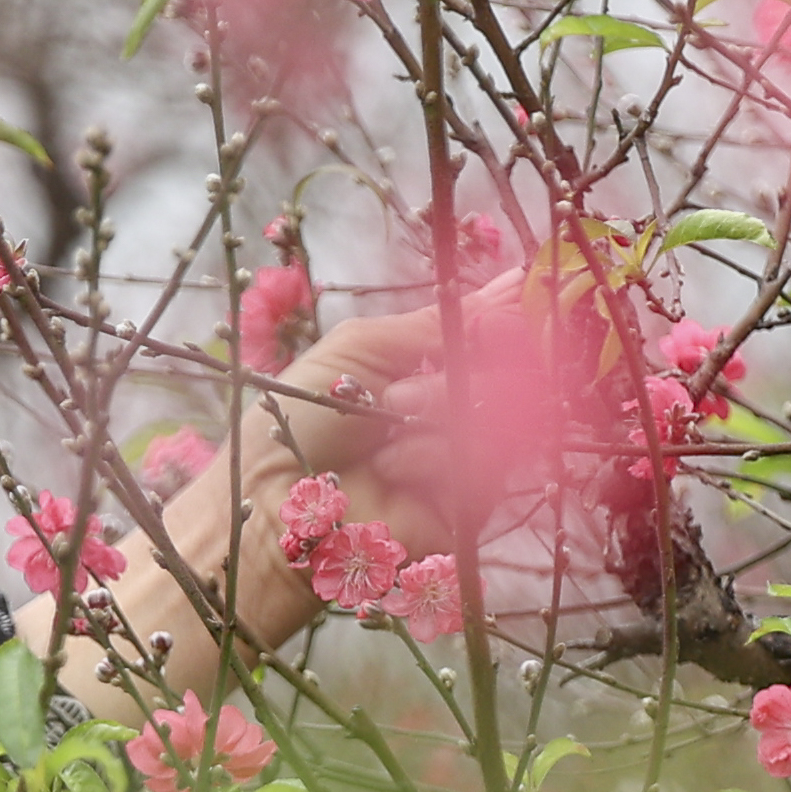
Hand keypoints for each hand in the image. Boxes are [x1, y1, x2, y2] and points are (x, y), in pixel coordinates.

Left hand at [248, 266, 522, 539]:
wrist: (274, 501)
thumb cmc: (302, 418)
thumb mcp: (363, 348)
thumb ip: (437, 322)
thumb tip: (512, 284)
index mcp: (438, 365)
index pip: (505, 334)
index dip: (504, 323)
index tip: (491, 318)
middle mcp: (462, 409)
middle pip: (516, 375)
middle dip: (453, 381)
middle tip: (397, 399)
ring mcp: (470, 459)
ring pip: (503, 420)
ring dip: (438, 421)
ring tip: (383, 446)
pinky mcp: (470, 507)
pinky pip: (485, 467)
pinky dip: (434, 461)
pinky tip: (393, 473)